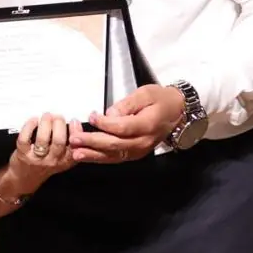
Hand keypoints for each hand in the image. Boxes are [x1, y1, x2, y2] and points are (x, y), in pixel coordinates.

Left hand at [4, 113, 76, 195]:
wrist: (24, 179)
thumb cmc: (43, 165)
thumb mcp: (61, 159)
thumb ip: (69, 145)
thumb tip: (75, 124)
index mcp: (64, 161)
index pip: (75, 148)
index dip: (76, 133)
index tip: (74, 121)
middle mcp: (52, 161)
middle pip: (59, 141)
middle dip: (59, 124)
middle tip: (58, 117)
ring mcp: (36, 158)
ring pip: (42, 139)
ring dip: (45, 123)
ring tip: (46, 116)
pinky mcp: (23, 154)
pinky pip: (25, 138)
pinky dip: (29, 126)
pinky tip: (34, 121)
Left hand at [69, 84, 185, 163]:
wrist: (177, 112)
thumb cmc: (160, 100)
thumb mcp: (145, 94)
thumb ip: (126, 104)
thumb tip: (109, 115)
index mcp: (147, 125)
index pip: (122, 128)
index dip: (104, 124)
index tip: (92, 116)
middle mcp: (143, 142)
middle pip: (115, 144)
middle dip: (92, 142)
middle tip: (75, 138)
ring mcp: (139, 151)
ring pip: (113, 155)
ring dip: (93, 155)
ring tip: (76, 153)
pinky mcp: (134, 154)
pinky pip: (115, 158)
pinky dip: (99, 158)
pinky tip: (85, 156)